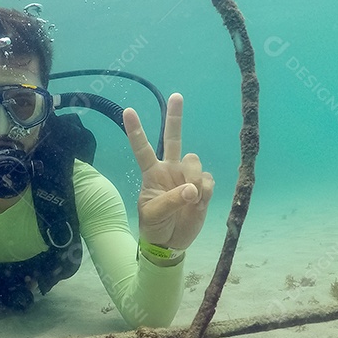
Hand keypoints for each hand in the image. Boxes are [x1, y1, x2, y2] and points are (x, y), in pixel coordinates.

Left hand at [123, 93, 213, 250]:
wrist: (170, 242)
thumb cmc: (155, 225)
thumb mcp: (154, 214)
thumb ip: (171, 200)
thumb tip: (192, 189)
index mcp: (152, 173)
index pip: (142, 148)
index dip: (136, 131)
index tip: (128, 111)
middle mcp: (170, 169)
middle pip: (173, 138)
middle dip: (175, 117)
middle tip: (176, 96)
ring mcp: (187, 176)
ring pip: (195, 161)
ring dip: (194, 178)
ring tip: (191, 199)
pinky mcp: (203, 187)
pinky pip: (209, 180)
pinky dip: (206, 192)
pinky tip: (199, 203)